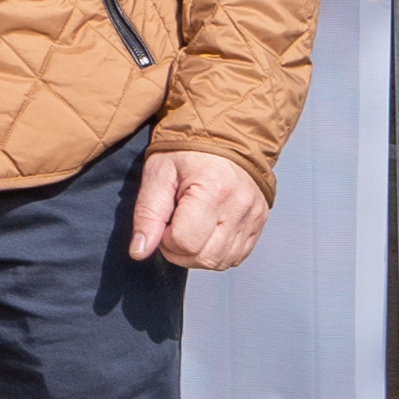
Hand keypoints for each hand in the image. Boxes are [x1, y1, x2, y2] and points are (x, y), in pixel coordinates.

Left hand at [127, 149, 269, 271]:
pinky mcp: (259, 223)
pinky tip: (205, 233)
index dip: (165, 240)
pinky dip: (216, 253)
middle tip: (171, 228)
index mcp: (213, 189)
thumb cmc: (187, 151)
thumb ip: (147, 214)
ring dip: (197, 255)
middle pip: (205, 258)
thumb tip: (139, 251)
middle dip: (179, 252)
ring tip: (188, 230)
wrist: (224, 136)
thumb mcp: (158, 174)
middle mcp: (239, 206)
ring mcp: (254, 216)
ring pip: (221, 262)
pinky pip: (237, 256)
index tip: (162, 222)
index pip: (184, 242)